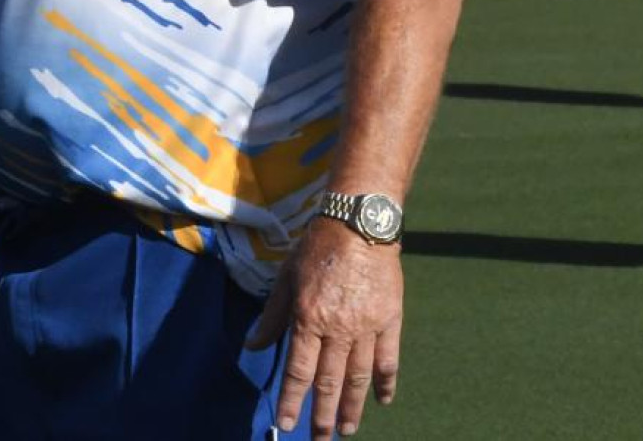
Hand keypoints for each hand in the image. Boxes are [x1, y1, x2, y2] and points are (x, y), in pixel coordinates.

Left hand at [251, 219, 403, 440]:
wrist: (359, 224)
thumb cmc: (317, 248)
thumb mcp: (287, 279)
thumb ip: (272, 317)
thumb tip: (253, 345)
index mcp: (308, 317)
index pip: (298, 370)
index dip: (291, 400)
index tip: (286, 424)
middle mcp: (338, 327)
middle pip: (330, 382)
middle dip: (323, 415)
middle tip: (320, 439)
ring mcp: (367, 326)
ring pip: (359, 377)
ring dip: (352, 407)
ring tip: (347, 429)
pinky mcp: (390, 320)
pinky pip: (388, 359)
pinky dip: (385, 382)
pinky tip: (382, 401)